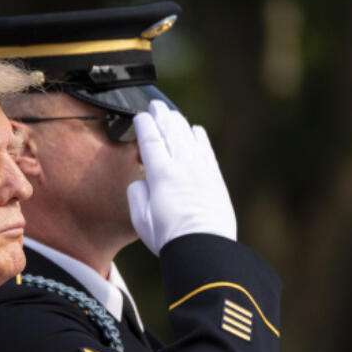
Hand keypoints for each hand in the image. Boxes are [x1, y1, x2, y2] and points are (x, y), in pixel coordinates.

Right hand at [127, 100, 236, 254]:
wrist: (204, 246)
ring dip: (179, 123)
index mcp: (160, 173)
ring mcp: (201, 169)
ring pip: (189, 137)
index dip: (144, 125)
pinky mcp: (215, 177)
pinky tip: (195, 130)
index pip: (150, 140)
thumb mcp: (140, 219)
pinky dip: (199, 137)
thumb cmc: (170, 237)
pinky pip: (206, 149)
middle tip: (155, 106)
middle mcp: (182, 165)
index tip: (139, 116)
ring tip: (171, 114)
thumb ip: (137, 195)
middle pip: (170, 132)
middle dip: (161, 116)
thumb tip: (141, 182)